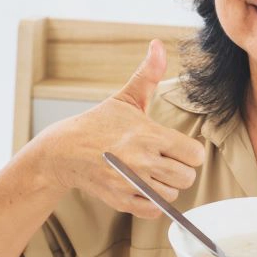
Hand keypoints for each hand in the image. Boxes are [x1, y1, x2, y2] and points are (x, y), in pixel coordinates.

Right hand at [36, 39, 204, 218]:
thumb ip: (148, 74)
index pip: (194, 154)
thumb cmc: (99, 123)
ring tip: (151, 173)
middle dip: (180, 169)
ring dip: (166, 186)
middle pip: (187, 177)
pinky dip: (151, 202)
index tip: (176, 147)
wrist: (63, 151)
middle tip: (165, 161)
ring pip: (172, 195)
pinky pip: (153, 211)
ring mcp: (130, 184)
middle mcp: (141, 161)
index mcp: (148, 135)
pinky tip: (142, 187)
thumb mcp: (125, 98)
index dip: (189, 151)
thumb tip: (157, 45)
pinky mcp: (120, 201)